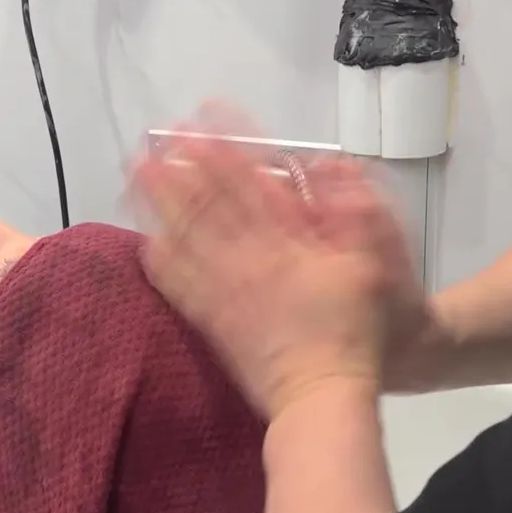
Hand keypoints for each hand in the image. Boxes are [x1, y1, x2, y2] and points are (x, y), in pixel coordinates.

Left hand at [131, 105, 423, 419]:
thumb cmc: (359, 326)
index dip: (225, 147)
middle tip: (156, 135)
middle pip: (206, 205)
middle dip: (181, 167)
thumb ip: (355, 212)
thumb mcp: (373, 263)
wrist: (325, 395)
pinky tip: (146, 240)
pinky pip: (180, 285)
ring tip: (138, 172)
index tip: (205, 118)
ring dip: (161, 203)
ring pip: (186, 237)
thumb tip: (327, 168)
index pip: (249, 183)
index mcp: (284, 244)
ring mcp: (224, 293)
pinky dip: (161, 258)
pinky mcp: (212, 322)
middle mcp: (246, 262)